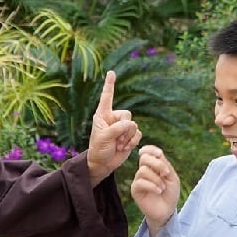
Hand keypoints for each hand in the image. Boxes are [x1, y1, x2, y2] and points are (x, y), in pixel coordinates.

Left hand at [87, 71, 141, 185]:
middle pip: (127, 114)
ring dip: (127, 138)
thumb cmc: (98, 149)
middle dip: (124, 129)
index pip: (107, 97)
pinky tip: (124, 148)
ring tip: (118, 145)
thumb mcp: (104, 137)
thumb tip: (131, 125)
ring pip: (134, 125)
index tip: (111, 72)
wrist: (102, 164)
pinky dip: (132, 142)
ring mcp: (122, 127)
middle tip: (116, 140)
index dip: (109, 85)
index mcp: (103, 115)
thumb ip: (117, 128)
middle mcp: (113, 118)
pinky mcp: (129, 136)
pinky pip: (138, 133)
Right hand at [131, 145, 179, 236]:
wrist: (167, 211)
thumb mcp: (172, 177)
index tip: (160, 154)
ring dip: (156, 179)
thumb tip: (157, 154)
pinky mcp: (135, 190)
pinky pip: (140, 182)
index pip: (146, 152)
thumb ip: (165, 165)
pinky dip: (152, 186)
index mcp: (152, 166)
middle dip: (157, 163)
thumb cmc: (170, 194)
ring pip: (143, 170)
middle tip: (166, 173)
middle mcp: (143, 171)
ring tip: (163, 187)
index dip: (151, 149)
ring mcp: (138, 180)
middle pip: (144, 158)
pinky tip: (159, 191)